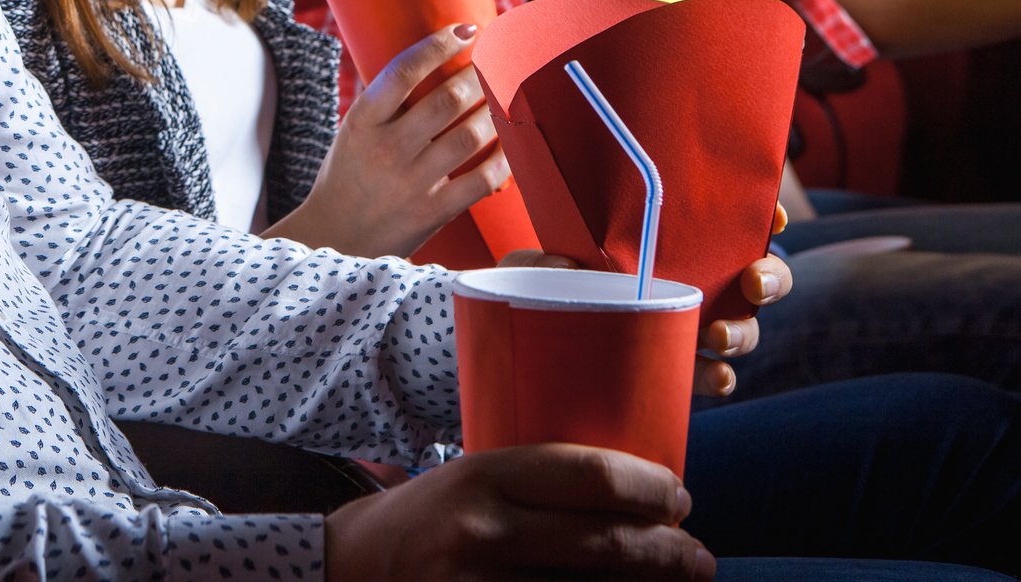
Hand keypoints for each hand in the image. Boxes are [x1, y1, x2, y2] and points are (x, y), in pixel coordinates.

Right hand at [267, 24, 506, 258]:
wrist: (335, 235)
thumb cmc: (348, 174)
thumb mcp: (353, 131)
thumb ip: (385, 101)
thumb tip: (431, 58)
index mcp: (362, 121)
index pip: (402, 72)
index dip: (438, 46)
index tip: (465, 30)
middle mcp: (387, 148)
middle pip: (447, 101)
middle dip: (481, 74)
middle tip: (499, 60)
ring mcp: (412, 182)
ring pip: (470, 137)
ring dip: (496, 111)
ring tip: (508, 95)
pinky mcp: (433, 211)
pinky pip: (481, 180)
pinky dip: (503, 159)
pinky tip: (511, 143)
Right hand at [324, 444, 711, 580]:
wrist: (344, 570)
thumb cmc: (422, 522)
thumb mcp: (468, 482)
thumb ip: (534, 487)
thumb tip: (632, 498)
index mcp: (481, 476)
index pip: (588, 474)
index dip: (650, 487)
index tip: (678, 496)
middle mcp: (482, 530)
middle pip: (606, 541)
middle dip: (670, 551)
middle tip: (699, 556)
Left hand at [498, 205, 792, 398]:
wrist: (532, 346)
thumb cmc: (541, 289)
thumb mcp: (532, 266)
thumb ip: (536, 261)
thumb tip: (561, 267)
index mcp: (672, 242)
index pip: (729, 221)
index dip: (764, 214)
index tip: (775, 215)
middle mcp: (694, 279)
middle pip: (759, 274)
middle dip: (771, 276)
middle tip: (753, 282)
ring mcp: (693, 324)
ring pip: (745, 327)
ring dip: (744, 332)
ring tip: (718, 336)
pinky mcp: (682, 367)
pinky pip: (716, 374)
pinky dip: (721, 376)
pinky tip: (714, 377)